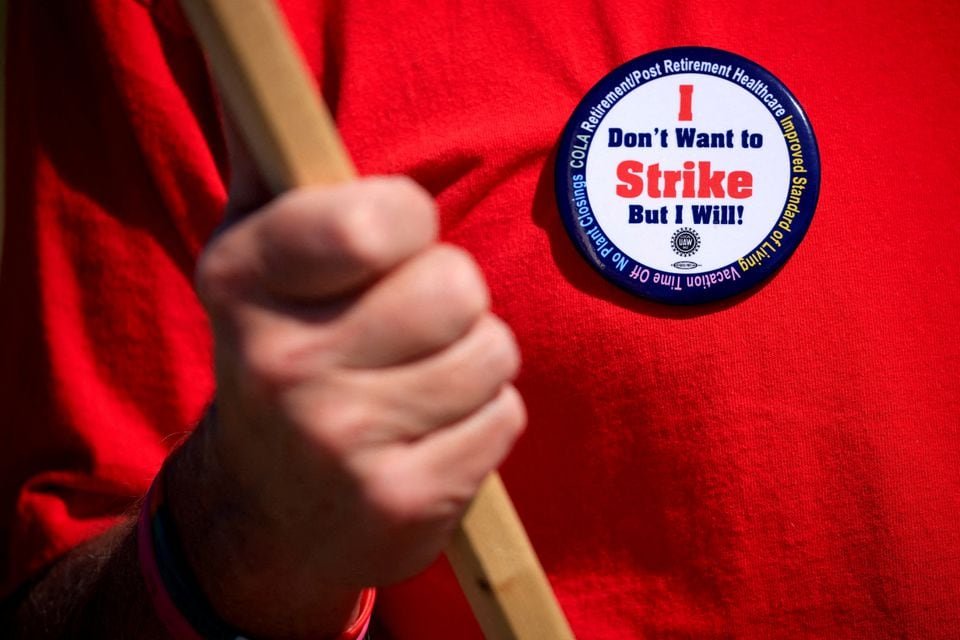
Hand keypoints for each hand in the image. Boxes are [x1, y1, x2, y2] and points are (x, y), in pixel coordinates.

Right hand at [172, 175, 524, 635]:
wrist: (267, 514)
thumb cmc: (286, 356)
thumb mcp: (254, 260)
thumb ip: (267, 158)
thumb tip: (247, 40)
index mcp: (243, 280)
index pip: (381, 218)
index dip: (408, 224)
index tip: (387, 247)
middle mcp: (279, 362)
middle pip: (458, 286)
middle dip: (452, 302)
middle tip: (404, 331)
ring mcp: (338, 441)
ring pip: (493, 353)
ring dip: (472, 363)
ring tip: (416, 386)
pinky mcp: (397, 501)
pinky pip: (504, 419)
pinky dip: (482, 422)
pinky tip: (428, 437)